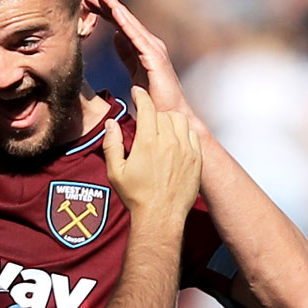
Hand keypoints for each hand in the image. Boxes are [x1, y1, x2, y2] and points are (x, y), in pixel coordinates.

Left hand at [82, 0, 191, 117]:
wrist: (170, 116)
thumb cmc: (154, 98)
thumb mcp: (135, 71)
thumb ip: (127, 54)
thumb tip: (116, 37)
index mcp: (141, 47)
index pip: (119, 25)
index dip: (103, 12)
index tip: (87, 1)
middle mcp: (149, 44)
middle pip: (123, 20)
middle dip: (105, 4)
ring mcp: (153, 50)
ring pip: (130, 24)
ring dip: (114, 7)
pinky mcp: (155, 59)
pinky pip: (137, 38)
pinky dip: (126, 24)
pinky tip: (115, 12)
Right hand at [102, 87, 200, 223]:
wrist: (161, 215)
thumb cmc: (137, 196)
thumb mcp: (115, 171)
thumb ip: (112, 143)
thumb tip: (111, 123)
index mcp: (147, 142)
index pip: (147, 107)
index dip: (141, 96)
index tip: (137, 92)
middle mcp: (169, 142)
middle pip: (163, 112)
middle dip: (153, 111)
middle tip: (145, 119)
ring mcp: (185, 149)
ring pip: (179, 119)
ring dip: (169, 119)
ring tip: (160, 128)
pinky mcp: (196, 158)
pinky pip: (192, 133)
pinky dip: (183, 131)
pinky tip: (174, 140)